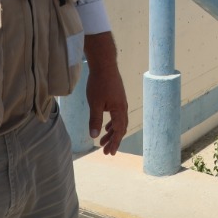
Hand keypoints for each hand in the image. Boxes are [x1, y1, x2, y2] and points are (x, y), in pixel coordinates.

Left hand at [84, 32, 128, 154]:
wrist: (105, 65)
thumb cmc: (99, 83)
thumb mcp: (95, 103)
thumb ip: (95, 120)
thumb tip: (94, 136)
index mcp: (119, 109)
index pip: (119, 131)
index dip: (114, 143)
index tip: (109, 153)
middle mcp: (123, 107)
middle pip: (121, 128)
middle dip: (114, 140)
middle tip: (106, 151)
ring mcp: (121, 102)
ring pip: (119, 121)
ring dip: (112, 132)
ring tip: (103, 140)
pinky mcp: (117, 98)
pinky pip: (117, 115)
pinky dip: (112, 123)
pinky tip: (105, 126)